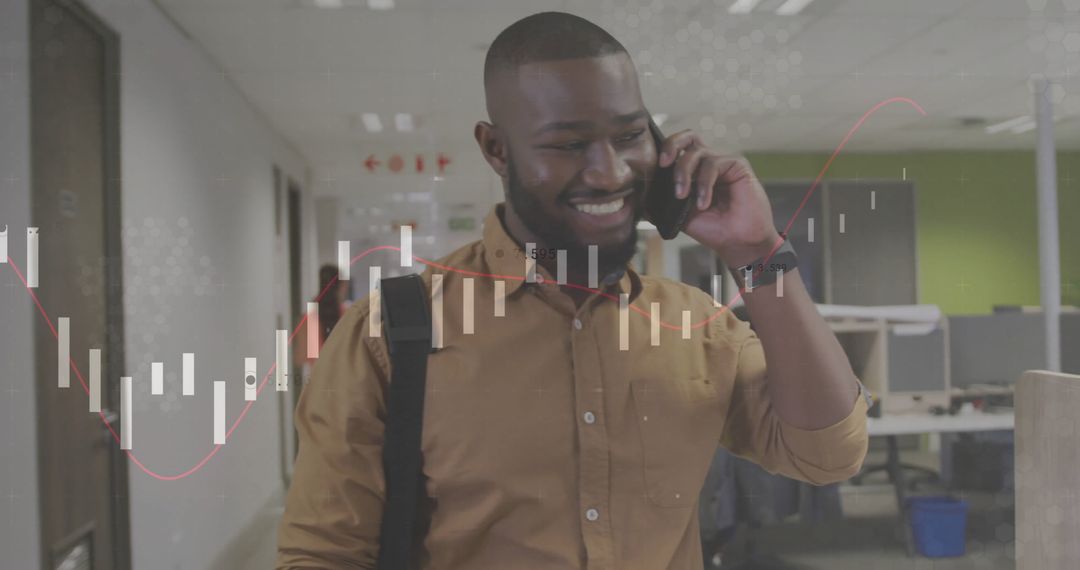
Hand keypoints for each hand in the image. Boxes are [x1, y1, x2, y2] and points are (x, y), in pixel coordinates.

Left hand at [657, 129, 782, 266]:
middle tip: (663, 163)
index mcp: (693, 171)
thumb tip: (639, 197)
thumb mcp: (681, 215)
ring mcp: (722, 162)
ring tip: (682, 196)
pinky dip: (703, 183)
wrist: (738, 243)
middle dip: (671, 145)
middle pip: (687, 137)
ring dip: (684, 173)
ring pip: (696, 152)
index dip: (663, 153)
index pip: (676, 151)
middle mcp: (707, 162)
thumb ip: (664, 203)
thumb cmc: (713, 229)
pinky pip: (713, 164)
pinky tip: (703, 202)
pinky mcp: (737, 164)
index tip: (653, 169)